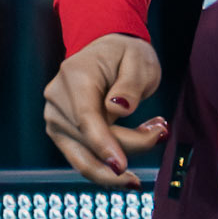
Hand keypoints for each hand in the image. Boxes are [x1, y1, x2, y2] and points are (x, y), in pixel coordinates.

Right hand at [43, 34, 166, 189]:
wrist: (106, 52)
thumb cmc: (125, 55)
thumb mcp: (139, 60)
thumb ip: (130, 85)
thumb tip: (118, 109)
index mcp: (74, 75)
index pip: (86, 117)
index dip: (103, 144)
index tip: (121, 166)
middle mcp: (57, 99)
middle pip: (90, 140)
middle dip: (129, 145)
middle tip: (161, 131)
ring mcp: (55, 119)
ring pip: (86, 157)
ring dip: (122, 156)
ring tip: (152, 134)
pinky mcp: (61, 134)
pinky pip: (85, 159)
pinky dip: (110, 160)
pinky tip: (135, 146)